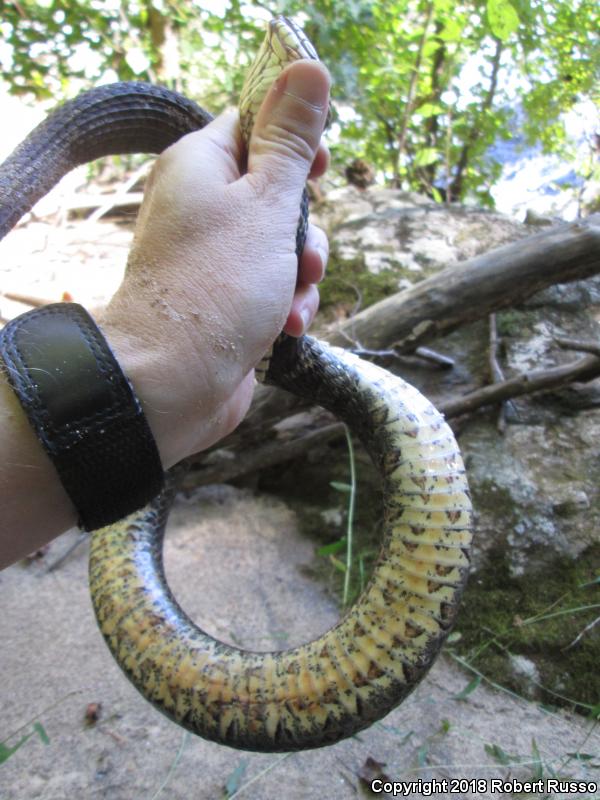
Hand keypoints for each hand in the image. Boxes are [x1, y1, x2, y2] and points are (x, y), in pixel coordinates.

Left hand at [102, 60, 330, 467]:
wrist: (173, 381)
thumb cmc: (215, 287)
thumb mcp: (266, 204)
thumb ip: (291, 141)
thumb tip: (308, 70)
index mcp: (201, 166)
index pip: (253, 124)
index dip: (294, 140)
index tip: (320, 167)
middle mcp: (202, 207)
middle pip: (278, 192)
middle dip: (305, 227)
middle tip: (302, 254)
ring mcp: (214, 257)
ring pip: (282, 245)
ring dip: (301, 274)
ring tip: (291, 302)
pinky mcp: (227, 299)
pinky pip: (274, 287)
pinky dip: (287, 305)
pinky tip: (287, 329)